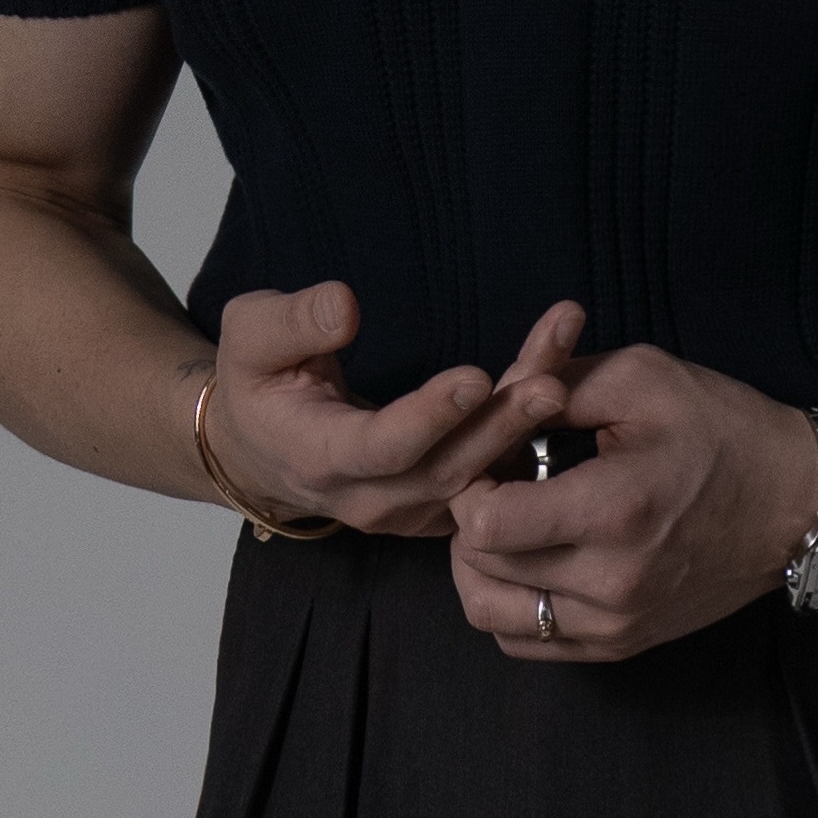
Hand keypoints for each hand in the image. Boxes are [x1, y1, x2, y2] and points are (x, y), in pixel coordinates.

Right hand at [200, 284, 584, 536]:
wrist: (262, 447)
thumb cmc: (258, 381)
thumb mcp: (250, 336)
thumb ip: (293, 322)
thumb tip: (346, 307)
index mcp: (319, 459)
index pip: (382, 447)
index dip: (429, 417)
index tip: (475, 377)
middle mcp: (372, 499)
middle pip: (447, 467)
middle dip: (502, 424)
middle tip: (552, 383)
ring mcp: (413, 510)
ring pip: (480, 473)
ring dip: (527, 420)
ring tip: (566, 362)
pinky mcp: (444, 505)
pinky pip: (494, 474)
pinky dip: (529, 430)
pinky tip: (567, 375)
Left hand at [449, 344, 817, 658]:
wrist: (795, 502)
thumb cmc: (722, 430)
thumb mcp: (641, 377)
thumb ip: (554, 385)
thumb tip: (491, 402)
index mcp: (613, 511)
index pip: (484, 525)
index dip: (471, 485)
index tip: (498, 458)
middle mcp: (610, 584)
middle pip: (479, 569)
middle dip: (471, 518)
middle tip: (502, 482)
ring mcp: (616, 625)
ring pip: (491, 614)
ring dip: (479, 567)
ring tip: (507, 524)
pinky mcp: (621, 645)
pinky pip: (527, 643)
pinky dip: (510, 604)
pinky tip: (531, 561)